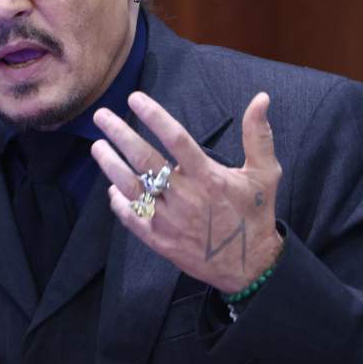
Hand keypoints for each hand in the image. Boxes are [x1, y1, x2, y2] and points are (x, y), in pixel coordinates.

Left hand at [91, 91, 282, 293]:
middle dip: (120, 135)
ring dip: (111, 165)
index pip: (176, 139)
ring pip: (131, 188)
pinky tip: (111, 188)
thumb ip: (258, 135)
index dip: (154, 117)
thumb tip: (261, 98)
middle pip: (145, 160)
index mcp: (208, 177)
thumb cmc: (255, 215)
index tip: (135, 99)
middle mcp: (185, 196)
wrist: (249, 265)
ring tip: (97, 147)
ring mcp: (169, 220)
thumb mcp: (264, 173)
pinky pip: (131, 218)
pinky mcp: (160, 240)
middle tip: (102, 117)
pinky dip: (118, 202)